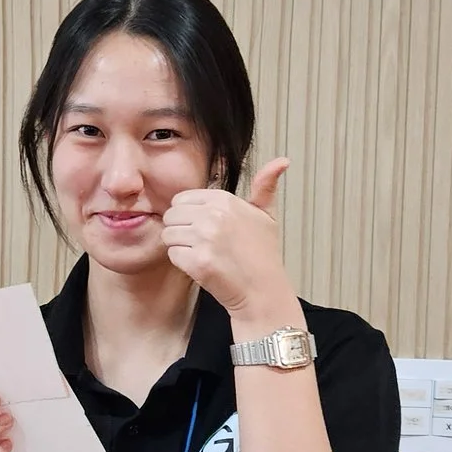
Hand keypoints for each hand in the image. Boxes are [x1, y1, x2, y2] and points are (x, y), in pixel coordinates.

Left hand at [163, 157, 293, 316]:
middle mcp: (214, 215)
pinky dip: (183, 264)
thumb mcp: (266, 215)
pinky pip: (173, 255)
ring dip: (181, 247)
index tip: (205, 229)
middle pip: (171, 216)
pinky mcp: (198, 262)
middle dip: (181, 231)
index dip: (188, 216)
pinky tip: (202, 267)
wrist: (263, 292)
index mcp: (225, 199)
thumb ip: (265, 187)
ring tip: (204, 255)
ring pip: (169, 235)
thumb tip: (282, 160)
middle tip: (203, 245)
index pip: (181, 199)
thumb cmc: (263, 255)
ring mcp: (205, 238)